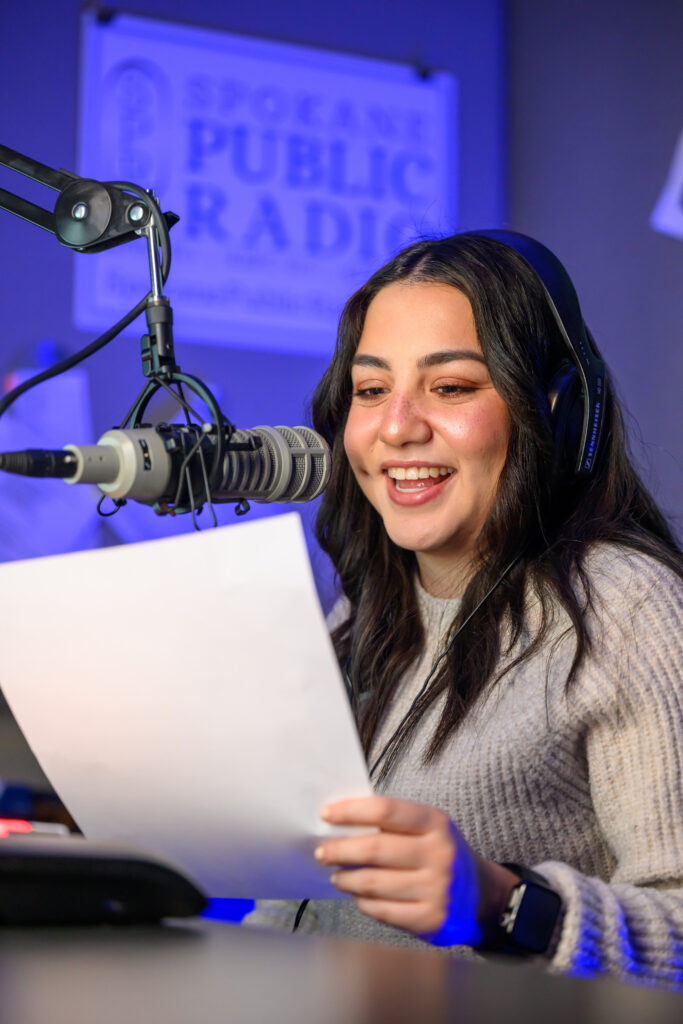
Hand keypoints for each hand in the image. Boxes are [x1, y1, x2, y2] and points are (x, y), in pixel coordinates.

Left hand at [315, 796, 516, 946]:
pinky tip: (358, 896)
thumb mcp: (427, 827)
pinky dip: (364, 902)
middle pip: (374, 848)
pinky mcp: (431, 919)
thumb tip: (340, 825)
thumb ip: (391, 823)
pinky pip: (383, 911)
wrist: (479, 895)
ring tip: (336, 876)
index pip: (385, 810)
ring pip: (373, 883)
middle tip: (322, 852)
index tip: (325, 815)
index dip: (350, 811)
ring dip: (346, 879)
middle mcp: (439, 854)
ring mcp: (436, 889)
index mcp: (436, 823)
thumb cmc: (438, 853)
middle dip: (340, 850)